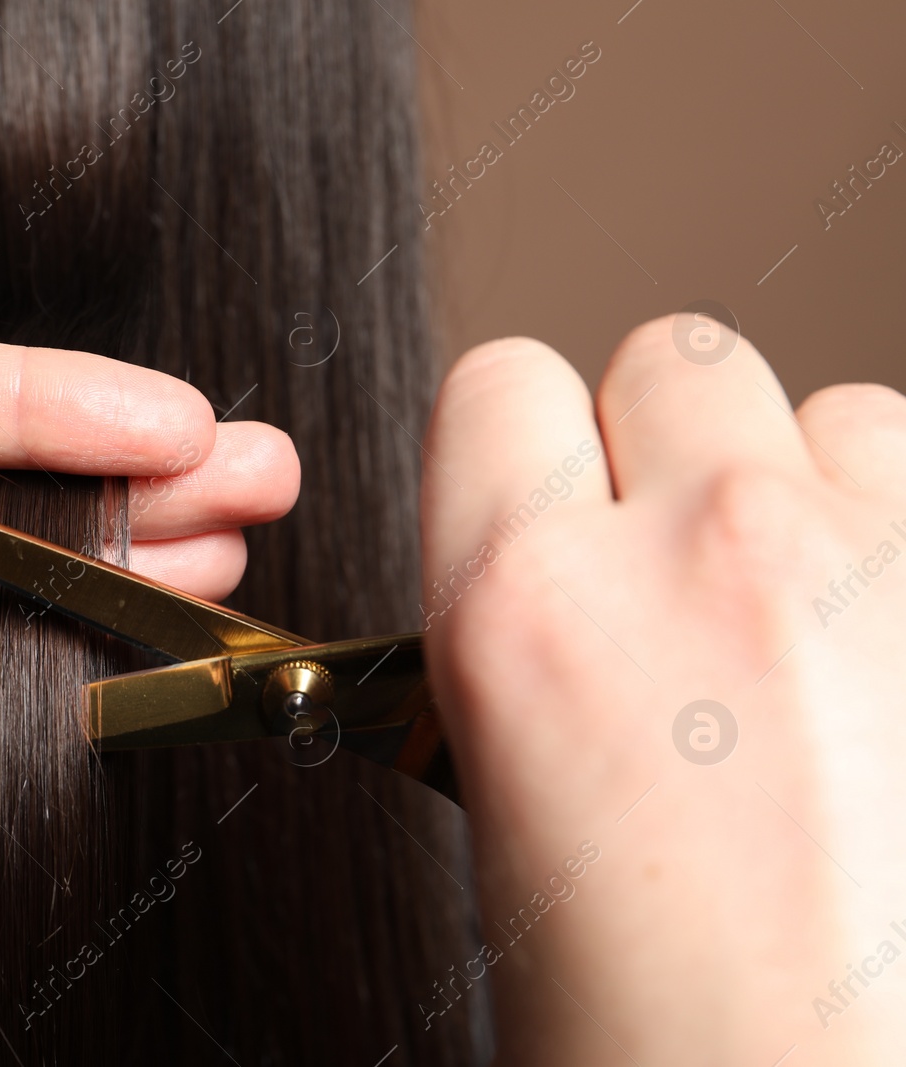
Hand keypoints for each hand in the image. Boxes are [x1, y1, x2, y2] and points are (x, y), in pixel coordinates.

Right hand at [423, 318, 903, 1064]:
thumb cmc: (670, 1039)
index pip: (497, 386)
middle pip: (671, 361)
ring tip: (804, 629)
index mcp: (529, 615)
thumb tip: (557, 582)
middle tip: (673, 576)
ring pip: (829, 411)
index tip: (542, 501)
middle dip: (662, 450)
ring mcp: (884, 569)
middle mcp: (707, 556)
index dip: (518, 447)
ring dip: (805, 488)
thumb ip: (524, 652)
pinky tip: (888, 664)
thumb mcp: (508, 822)